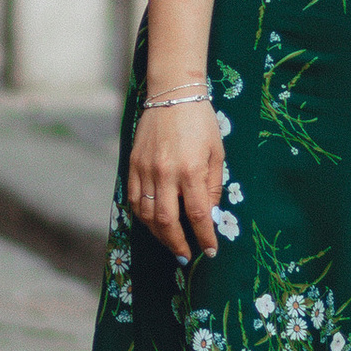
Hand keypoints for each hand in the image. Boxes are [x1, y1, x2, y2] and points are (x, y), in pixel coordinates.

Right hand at [127, 94, 225, 261]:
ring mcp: (145, 170)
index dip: (204, 238)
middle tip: (186, 257)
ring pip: (147, 215)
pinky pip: (135, 199)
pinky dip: (143, 216)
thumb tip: (209, 216)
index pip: (197, 215)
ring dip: (159, 234)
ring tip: (171, 242)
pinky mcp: (133, 165)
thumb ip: (213, 186)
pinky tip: (153, 223)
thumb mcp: (217, 153)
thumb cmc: (201, 122)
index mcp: (191, 170)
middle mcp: (166, 173)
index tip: (209, 251)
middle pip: (168, 222)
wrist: (173, 94)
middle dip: (178, 244)